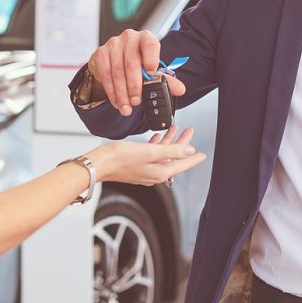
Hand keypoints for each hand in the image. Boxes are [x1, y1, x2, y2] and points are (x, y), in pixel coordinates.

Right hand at [85, 125, 205, 185]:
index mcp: (160, 172)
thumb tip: (189, 151)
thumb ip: (171, 150)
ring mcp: (144, 170)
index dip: (194, 158)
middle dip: (182, 143)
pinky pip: (152, 154)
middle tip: (190, 131)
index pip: (183, 164)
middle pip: (174, 157)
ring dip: (170, 141)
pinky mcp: (136, 165)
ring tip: (175, 128)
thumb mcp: (149, 152)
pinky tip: (157, 136)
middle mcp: (154, 174)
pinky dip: (157, 144)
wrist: (98, 164)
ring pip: (163, 154)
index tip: (203, 154)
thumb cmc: (120, 158)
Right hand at [88, 29, 185, 116]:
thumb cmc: (137, 63)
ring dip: (122, 93)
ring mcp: (113, 44)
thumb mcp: (152, 71)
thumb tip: (180, 89)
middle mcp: (129, 37)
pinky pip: (105, 74)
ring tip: (127, 108)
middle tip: (137, 101)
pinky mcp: (100, 53)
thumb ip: (165, 80)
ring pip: (117, 70)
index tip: (151, 77)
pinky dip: (111, 91)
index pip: (150, 44)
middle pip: (131, 62)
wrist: (115, 61)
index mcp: (146, 38)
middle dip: (134, 85)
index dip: (151, 60)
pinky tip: (117, 102)